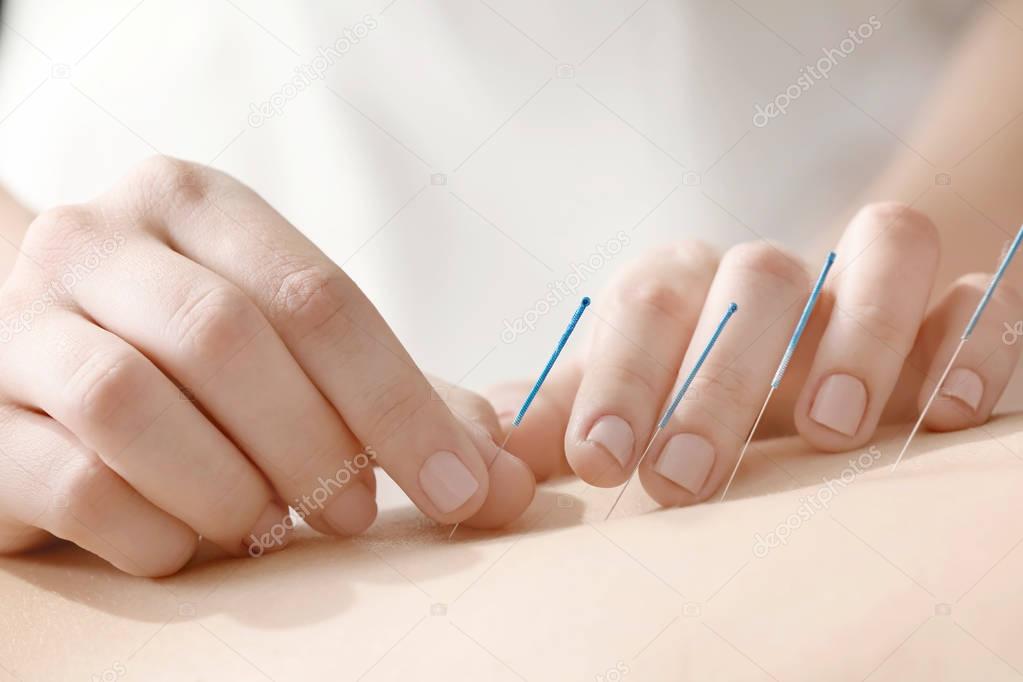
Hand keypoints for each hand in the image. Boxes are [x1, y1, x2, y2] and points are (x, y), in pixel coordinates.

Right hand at [0, 157, 532, 574]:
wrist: (39, 355)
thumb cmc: (198, 357)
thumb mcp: (301, 353)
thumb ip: (404, 406)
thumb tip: (508, 485)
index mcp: (196, 206)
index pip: (316, 297)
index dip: (400, 404)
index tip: (462, 490)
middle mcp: (99, 241)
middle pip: (225, 338)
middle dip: (315, 445)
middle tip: (357, 516)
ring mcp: (22, 322)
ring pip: (129, 402)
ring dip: (227, 487)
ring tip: (270, 528)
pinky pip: (71, 481)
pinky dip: (153, 530)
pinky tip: (191, 543)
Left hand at [486, 203, 1021, 504]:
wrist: (785, 348)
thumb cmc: (684, 387)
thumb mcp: (620, 402)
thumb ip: (557, 422)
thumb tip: (485, 464)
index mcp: (683, 286)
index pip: (647, 305)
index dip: (619, 378)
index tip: (601, 464)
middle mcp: (772, 275)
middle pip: (758, 280)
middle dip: (718, 381)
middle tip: (685, 481)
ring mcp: (864, 284)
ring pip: (885, 246)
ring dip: (861, 329)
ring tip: (827, 431)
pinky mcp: (949, 308)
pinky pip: (982, 295)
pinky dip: (974, 338)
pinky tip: (943, 411)